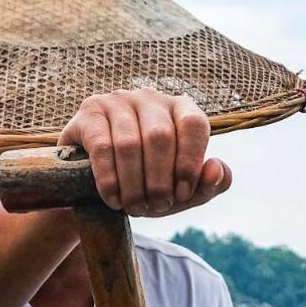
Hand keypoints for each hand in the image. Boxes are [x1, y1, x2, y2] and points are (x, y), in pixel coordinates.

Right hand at [59, 89, 233, 217]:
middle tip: (156, 207)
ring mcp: (117, 101)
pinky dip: (110, 180)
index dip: (189, 163)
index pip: (194, 124)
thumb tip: (216, 169)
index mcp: (181, 108)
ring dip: (134, 185)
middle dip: (159, 181)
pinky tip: (114, 199)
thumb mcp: (184, 191)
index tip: (182, 194)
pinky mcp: (89, 113)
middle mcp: (150, 98)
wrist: (96, 182)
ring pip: (129, 144)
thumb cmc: (149, 182)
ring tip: (135, 207)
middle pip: (160, 136)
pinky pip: (102, 147)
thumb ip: (210, 184)